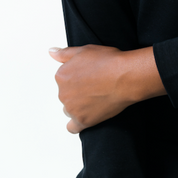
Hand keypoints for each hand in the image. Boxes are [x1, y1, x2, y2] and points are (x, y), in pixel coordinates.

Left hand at [49, 44, 165, 132]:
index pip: (64, 78)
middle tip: (94, 85)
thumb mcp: (84, 50)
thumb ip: (65, 53)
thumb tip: (51, 52)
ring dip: (78, 105)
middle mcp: (63, 93)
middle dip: (77, 90)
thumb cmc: (108, 62)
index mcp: (61, 75)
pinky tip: (86, 116)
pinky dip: (77, 123)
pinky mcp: (83, 121)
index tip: (88, 74)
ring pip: (70, 108)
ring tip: (95, 97)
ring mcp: (72, 108)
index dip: (77, 75)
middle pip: (66, 94)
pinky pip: (72, 127)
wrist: (125, 77)